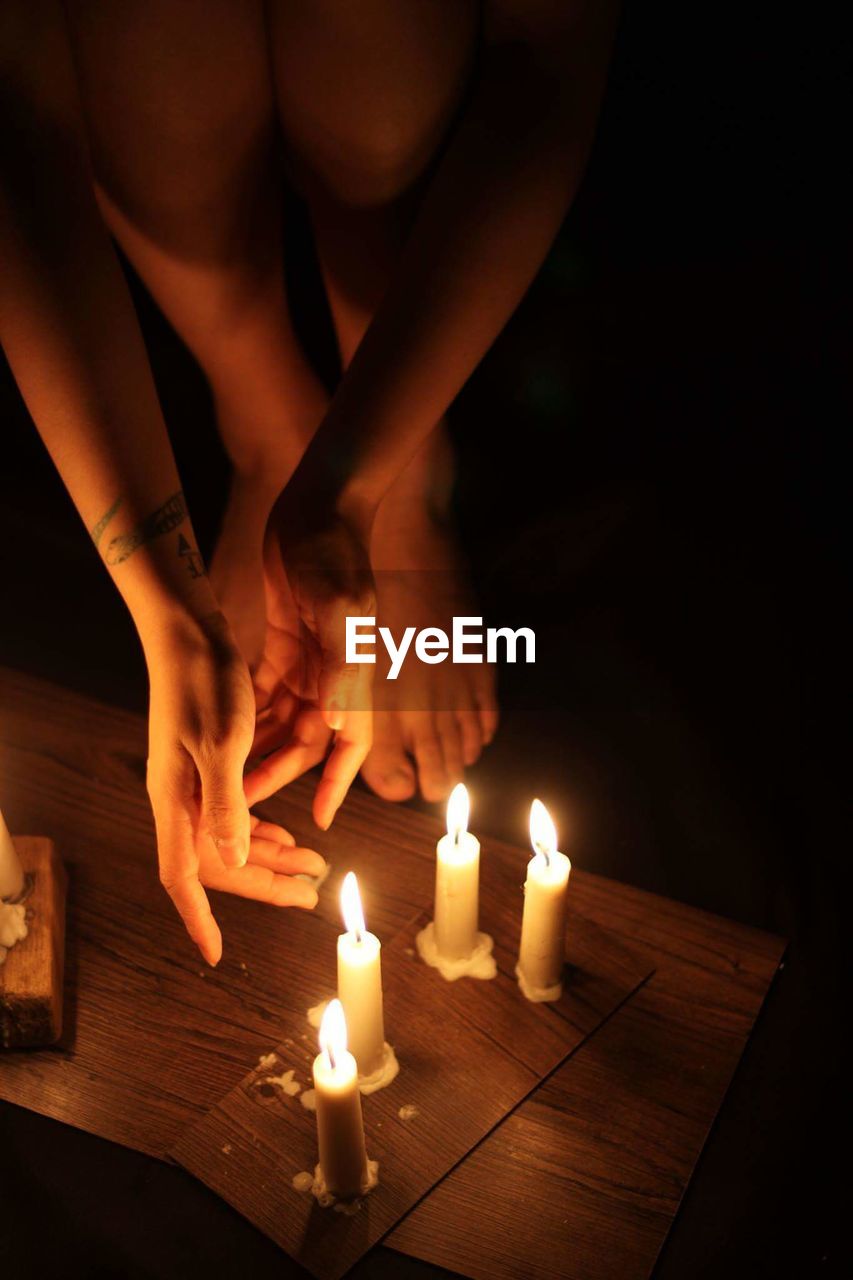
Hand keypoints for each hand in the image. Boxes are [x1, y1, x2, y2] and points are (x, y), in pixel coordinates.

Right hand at [143, 610, 324, 963]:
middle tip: (309, 898)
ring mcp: (191, 779)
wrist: (187, 631)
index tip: (216, 955)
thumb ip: (226, 804)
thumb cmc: (204, 682)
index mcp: (176, 798)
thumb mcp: (223, 744)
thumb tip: (231, 861)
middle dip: (263, 883)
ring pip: (230, 836)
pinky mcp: (206, 761)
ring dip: (270, 856)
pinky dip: (261, 827)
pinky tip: (286, 834)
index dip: (199, 917)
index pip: (183, 873)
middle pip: (217, 860)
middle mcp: (179, 796)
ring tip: (312, 870)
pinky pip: (233, 810)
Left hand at [245, 501, 373, 828]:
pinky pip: (268, 691)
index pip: (351, 743)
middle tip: (239, 797)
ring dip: (259, 746)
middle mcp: (335, 675)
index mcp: (355, 673)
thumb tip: (337, 719)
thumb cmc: (332, 553)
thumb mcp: (338, 607)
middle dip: (277, 770)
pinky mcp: (286, 642)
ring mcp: (311, 660)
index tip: (323, 819)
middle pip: (308, 740)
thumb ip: (342, 665)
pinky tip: (222, 729)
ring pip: (284, 721)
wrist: (318, 506)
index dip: (338, 782)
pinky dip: (249, 711)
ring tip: (222, 772)